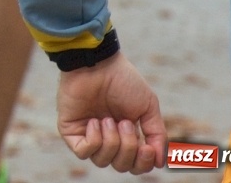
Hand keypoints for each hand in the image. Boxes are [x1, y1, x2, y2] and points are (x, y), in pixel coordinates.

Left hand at [56, 53, 165, 173]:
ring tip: (109, 119)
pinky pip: (83, 152)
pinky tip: (94, 122)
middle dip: (128, 149)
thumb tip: (160, 163)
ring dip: (111, 142)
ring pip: (102, 162)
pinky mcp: (70, 131)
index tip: (147, 148)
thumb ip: (157, 135)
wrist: (98, 63)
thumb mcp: (148, 108)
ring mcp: (88, 135)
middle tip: (124, 123)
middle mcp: (107, 138)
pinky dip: (94, 140)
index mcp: (126, 135)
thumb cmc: (122, 81)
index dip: (143, 163)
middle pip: (121, 166)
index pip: (135, 165)